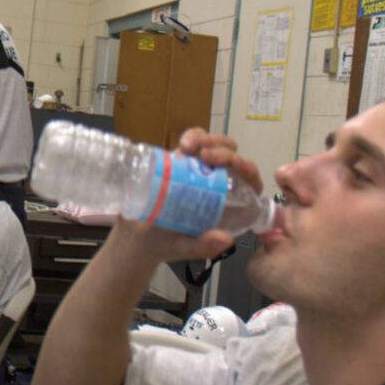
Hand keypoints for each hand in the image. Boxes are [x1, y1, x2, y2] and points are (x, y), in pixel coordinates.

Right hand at [108, 128, 260, 264]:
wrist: (135, 236)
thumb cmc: (163, 244)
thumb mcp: (183, 248)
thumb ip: (203, 246)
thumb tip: (226, 240)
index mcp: (226, 206)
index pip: (250, 183)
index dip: (248, 170)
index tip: (235, 164)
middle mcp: (217, 185)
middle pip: (234, 158)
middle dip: (225, 150)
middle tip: (205, 155)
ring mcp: (200, 170)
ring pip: (216, 145)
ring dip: (209, 139)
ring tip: (190, 146)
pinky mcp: (183, 160)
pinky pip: (195, 141)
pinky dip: (193, 136)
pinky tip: (184, 144)